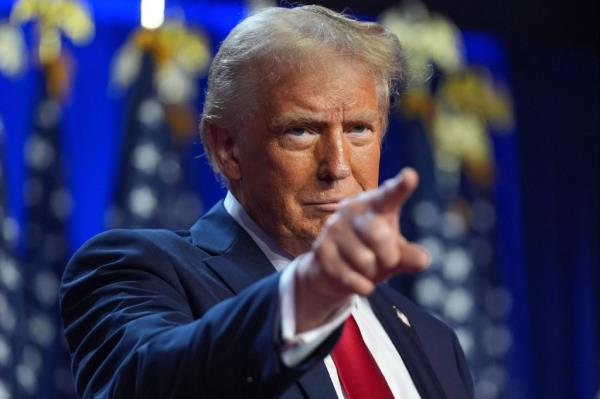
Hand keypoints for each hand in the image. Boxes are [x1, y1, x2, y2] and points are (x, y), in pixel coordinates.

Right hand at [293, 168, 429, 331]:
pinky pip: (352, 277)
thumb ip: (409, 255)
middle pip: (380, 237)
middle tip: (385, 261)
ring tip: (364, 267)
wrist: (330, 271)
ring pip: (366, 262)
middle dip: (389, 258)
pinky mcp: (321, 251)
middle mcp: (353, 210)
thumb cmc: (370, 254)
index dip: (400, 187)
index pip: (390, 195)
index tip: (410, 176)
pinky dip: (362, 286)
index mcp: (375, 204)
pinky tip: (356, 280)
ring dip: (372, 273)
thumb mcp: (394, 253)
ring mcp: (334, 229)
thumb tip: (423, 259)